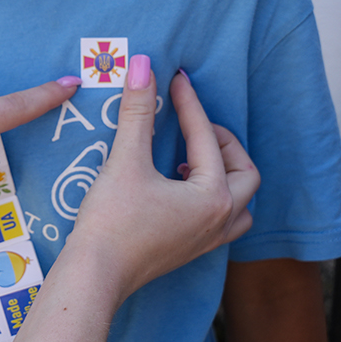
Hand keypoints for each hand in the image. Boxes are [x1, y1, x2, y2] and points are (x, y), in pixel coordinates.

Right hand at [66, 55, 257, 307]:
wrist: (95, 275)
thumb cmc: (111, 221)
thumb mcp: (125, 161)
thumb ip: (138, 111)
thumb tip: (143, 65)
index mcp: (213, 196)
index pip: (206, 137)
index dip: (188, 103)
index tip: (174, 78)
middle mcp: (220, 220)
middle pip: (245, 172)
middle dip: (222, 142)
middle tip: (192, 124)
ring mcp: (207, 240)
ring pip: (239, 202)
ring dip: (224, 174)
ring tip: (190, 157)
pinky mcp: (190, 251)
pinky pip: (221, 219)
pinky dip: (211, 197)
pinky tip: (178, 186)